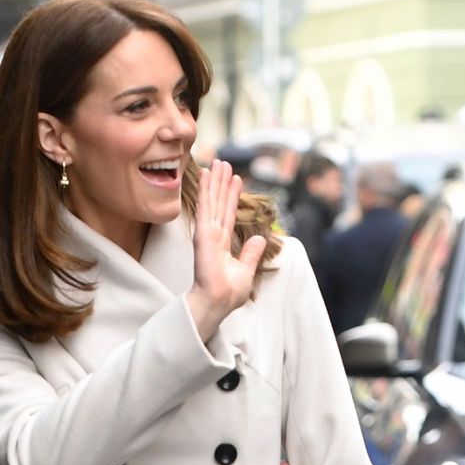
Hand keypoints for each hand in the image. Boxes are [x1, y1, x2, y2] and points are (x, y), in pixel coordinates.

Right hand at [186, 161, 266, 341]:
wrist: (217, 302)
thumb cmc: (228, 293)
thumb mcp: (246, 270)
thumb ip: (251, 253)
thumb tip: (260, 238)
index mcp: (222, 243)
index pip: (228, 213)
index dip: (232, 195)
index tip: (235, 179)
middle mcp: (213, 234)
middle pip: (219, 202)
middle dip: (221, 182)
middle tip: (222, 162)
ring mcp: (207, 233)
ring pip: (212, 200)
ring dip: (215, 180)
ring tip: (217, 162)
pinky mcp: (204, 234)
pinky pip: (206, 207)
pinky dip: (207, 190)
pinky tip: (208, 176)